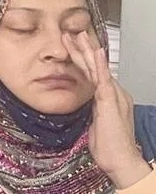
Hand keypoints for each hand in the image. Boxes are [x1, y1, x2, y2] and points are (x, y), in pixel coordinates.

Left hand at [65, 31, 148, 188]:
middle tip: (71, 32)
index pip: (93, 74)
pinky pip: (103, 78)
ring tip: (77, 34)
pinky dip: (99, 64)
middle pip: (95, 67)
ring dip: (86, 50)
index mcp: (110, 98)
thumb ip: (91, 111)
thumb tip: (83, 105)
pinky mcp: (110, 100)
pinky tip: (96, 51)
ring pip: (97, 68)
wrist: (121, 161)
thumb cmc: (109, 147)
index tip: (71, 46)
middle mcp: (115, 93)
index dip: (82, 59)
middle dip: (82, 49)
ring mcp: (113, 95)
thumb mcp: (95, 124)